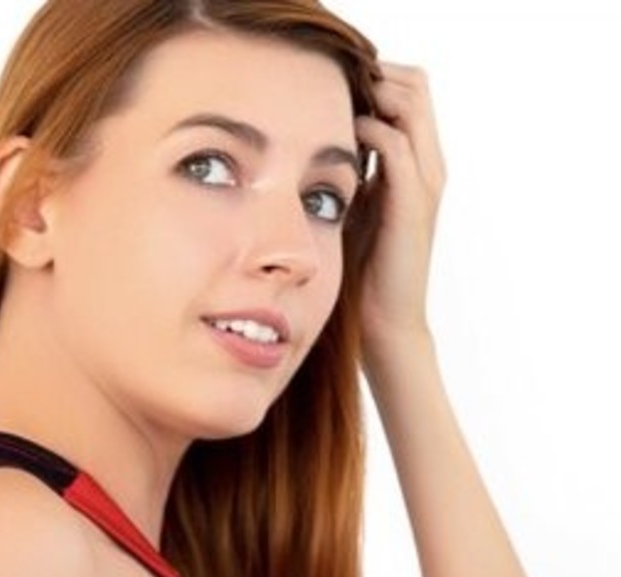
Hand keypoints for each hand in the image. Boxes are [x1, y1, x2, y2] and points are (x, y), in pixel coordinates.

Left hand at [353, 61, 445, 358]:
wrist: (385, 322)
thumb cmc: (366, 270)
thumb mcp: (359, 204)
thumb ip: (354, 169)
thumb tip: (323, 140)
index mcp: (420, 163)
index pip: (411, 90)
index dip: (378, 78)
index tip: (338, 90)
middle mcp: (430, 164)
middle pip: (415, 84)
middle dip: (376, 78)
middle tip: (335, 93)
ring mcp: (425, 181)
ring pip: (410, 103)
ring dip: (372, 96)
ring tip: (335, 109)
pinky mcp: (411, 202)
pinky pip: (394, 144)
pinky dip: (366, 131)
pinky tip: (339, 141)